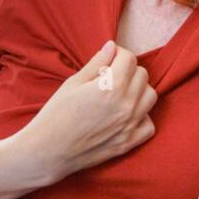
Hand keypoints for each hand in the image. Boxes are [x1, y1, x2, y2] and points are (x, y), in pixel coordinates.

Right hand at [18, 40, 157, 184]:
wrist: (48, 151)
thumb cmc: (56, 114)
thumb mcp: (73, 83)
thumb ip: (96, 63)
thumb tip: (111, 47)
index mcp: (112, 86)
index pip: (129, 58)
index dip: (118, 54)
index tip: (109, 58)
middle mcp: (127, 105)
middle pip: (142, 75)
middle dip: (128, 70)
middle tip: (111, 75)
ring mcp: (130, 125)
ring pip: (150, 96)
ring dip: (138, 90)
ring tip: (119, 93)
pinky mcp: (129, 143)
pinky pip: (149, 124)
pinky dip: (142, 116)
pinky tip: (125, 114)